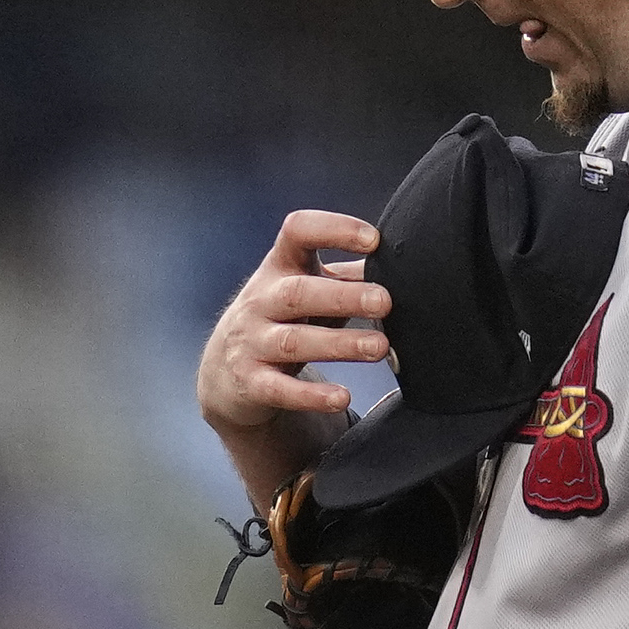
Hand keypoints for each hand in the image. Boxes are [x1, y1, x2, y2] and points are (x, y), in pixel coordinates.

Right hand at [194, 208, 392, 446]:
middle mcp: (261, 301)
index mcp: (279, 267)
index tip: (373, 240)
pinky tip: (341, 398)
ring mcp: (251, 342)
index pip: (298, 232)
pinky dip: (311, 396)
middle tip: (384, 302)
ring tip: (378, 348)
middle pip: (298, 293)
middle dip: (343, 296)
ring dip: (338, 344)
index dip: (333, 230)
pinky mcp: (251, 382)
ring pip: (293, 342)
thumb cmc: (282, 319)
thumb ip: (348, 277)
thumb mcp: (307, 289)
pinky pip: (281, 390)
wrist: (225, 370)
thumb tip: (403, 268)